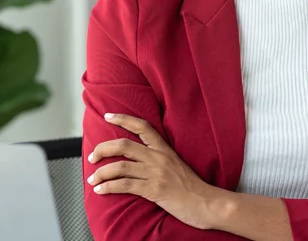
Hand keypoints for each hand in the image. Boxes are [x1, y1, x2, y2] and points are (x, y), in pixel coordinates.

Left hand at [87, 113, 220, 229]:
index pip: (143, 126)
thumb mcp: (176, 165)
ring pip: (121, 166)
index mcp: (165, 149)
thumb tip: (140, 160)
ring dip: (102, 172)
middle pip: (125, 145)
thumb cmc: (191, 186)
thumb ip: (159, 159)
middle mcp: (159, 157)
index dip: (124, 119)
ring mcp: (156, 173)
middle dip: (103, 149)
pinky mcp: (154, 190)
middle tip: (92, 156)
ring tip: (92, 178)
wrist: (205, 202)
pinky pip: (125, 185)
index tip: (108, 115)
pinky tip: (100, 190)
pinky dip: (108, 187)